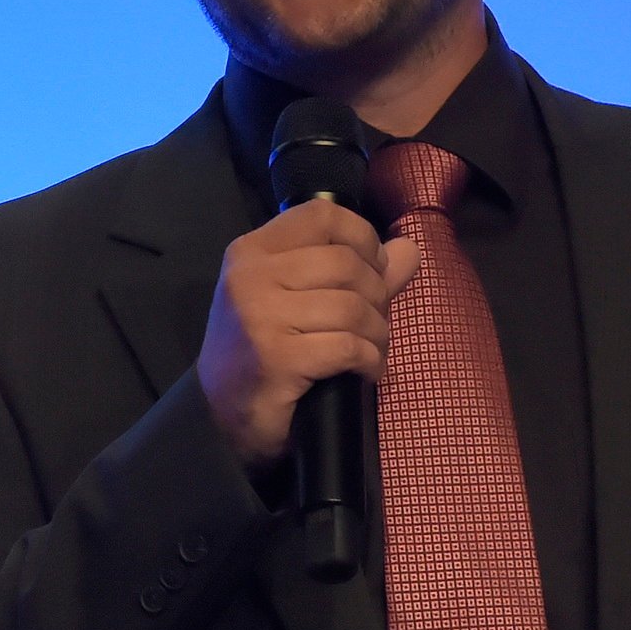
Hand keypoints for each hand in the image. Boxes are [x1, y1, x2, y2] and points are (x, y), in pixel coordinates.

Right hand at [198, 199, 422, 468]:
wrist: (222, 415)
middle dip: (376, 295)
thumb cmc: (263, 350)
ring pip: (353, 307)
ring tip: (372, 349)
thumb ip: (357, 271)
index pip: (322, 214)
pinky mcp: (278, 359)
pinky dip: (370, 361)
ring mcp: (262, 317)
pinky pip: (349, 347)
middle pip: (346, 263)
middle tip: (373, 323)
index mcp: (254, 250)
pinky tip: (365, 371)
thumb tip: (408, 248)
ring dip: (377, 333)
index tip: (372, 268)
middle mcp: (252, 276)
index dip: (362, 237)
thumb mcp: (299, 299)